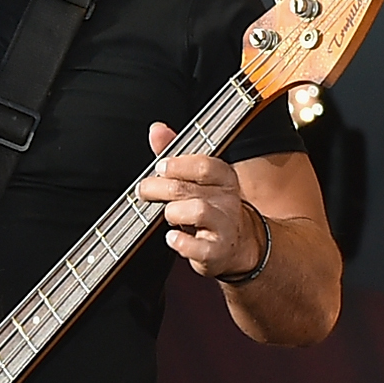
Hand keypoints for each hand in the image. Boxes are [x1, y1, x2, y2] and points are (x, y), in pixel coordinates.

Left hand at [137, 124, 267, 276]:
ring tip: (167, 214)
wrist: (238, 246)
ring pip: (198, 211)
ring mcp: (224, 226)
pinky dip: (180, 242)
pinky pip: (198, 247)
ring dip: (173, 212)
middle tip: (145, 191)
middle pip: (190, 188)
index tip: (160, 167)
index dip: (177, 164)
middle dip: (159, 188)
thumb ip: (176, 154)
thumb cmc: (211, 209)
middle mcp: (227, 200)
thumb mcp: (197, 181)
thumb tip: (157, 130)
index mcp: (224, 179)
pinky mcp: (217, 252)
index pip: (204, 165)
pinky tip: (172, 238)